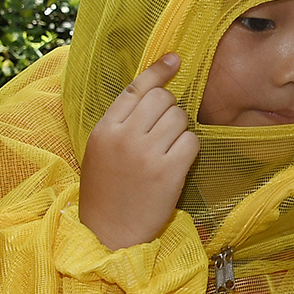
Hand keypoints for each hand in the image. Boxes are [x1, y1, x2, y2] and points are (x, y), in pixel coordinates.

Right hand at [81, 54, 196, 250]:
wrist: (109, 234)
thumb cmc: (106, 191)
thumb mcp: (101, 150)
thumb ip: (121, 122)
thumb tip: (154, 91)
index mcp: (104, 129)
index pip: (135, 88)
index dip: (158, 72)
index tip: (176, 60)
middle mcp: (124, 137)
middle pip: (162, 99)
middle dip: (170, 110)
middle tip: (164, 132)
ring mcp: (147, 154)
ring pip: (180, 118)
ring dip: (180, 131)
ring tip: (166, 152)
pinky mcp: (168, 172)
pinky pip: (192, 141)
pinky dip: (189, 149)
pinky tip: (177, 163)